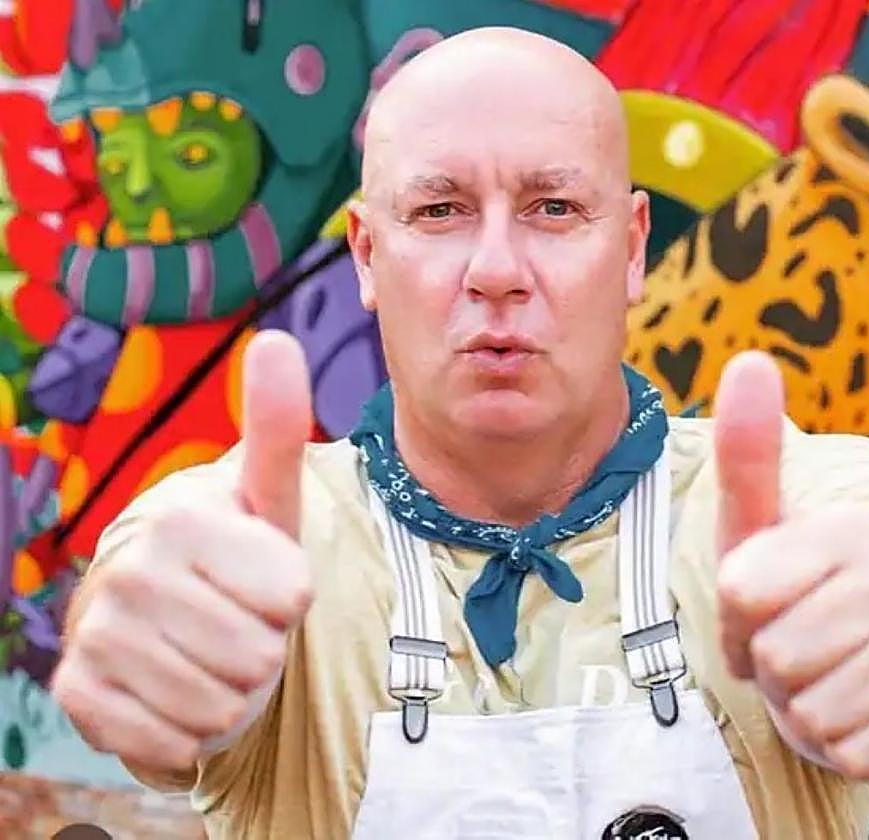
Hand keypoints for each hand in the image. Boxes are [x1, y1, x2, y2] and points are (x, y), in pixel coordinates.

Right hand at [51, 330, 314, 771]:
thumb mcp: (267, 496)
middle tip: (237, 621)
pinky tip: (175, 692)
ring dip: (230, 693)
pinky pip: (169, 741)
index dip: (293, 597)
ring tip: (211, 653)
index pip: (293, 597)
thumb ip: (275, 426)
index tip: (265, 578)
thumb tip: (278, 339)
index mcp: (181, 517)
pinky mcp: (79, 695)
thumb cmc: (234, 554)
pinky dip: (188, 730)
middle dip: (263, 648)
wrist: (167, 617)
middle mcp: (127, 570)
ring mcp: (96, 635)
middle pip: (259, 656)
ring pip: (219, 706)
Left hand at [713, 351, 868, 780]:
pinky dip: (840, 744)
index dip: (735, 615)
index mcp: (849, 528)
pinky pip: (855, 752)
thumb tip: (750, 358)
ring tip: (825, 673)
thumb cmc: (800, 582)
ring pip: (810, 712)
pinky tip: (859, 706)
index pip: (739, 595)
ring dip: (803, 706)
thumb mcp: (757, 521)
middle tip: (796, 643)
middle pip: (774, 658)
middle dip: (769, 664)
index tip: (763, 604)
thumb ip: (749, 448)